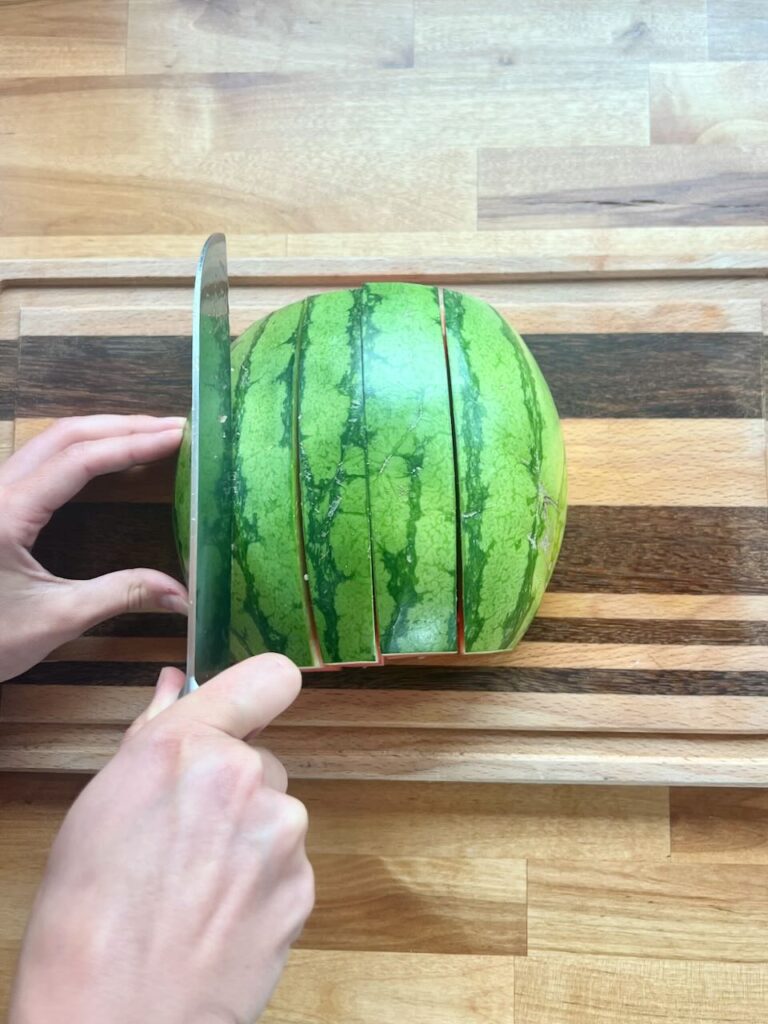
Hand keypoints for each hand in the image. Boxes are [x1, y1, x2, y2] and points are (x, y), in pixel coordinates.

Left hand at [0, 415, 187, 680]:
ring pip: (48, 442)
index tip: (177, 436)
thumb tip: (183, 594)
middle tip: (173, 428)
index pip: (80, 459)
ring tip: (147, 435)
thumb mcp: (55, 620)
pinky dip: (79, 450)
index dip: (133, 443)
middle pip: (64, 435)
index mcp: (8, 511)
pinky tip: (105, 458)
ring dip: (100, 432)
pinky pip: (38, 460)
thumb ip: (120, 595)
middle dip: (122, 426)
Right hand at [9, 655, 313, 1023]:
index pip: (268, 677)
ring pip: (274, 815)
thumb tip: (175, 686)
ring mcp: (282, 835)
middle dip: (232, 788)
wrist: (114, 1019)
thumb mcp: (100, 806)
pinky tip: (218, 917)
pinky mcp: (303, 886)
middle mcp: (247, 779)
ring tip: (194, 889)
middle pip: (261, 760)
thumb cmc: (87, 915)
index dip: (260, 691)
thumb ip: (152, 734)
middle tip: (184, 838)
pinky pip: (287, 865)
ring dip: (247, 838)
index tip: (250, 707)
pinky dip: (261, 883)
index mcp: (189, 747)